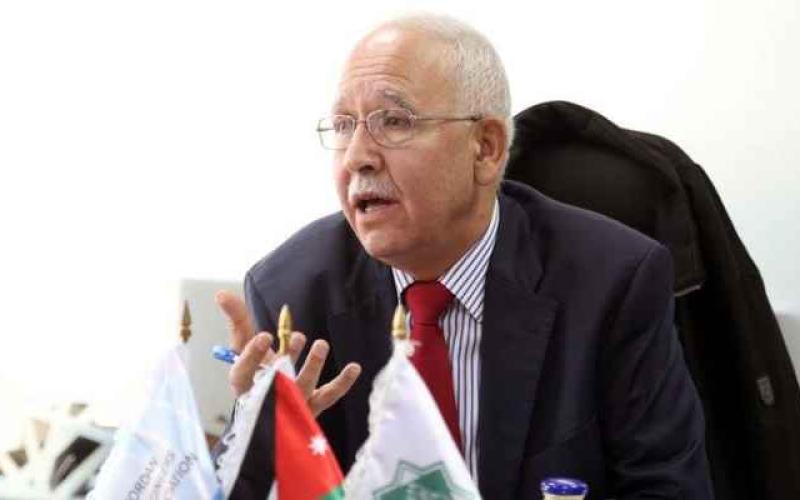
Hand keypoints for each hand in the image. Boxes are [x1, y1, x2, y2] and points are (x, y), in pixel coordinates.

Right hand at [215, 290, 361, 415]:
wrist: (268, 405)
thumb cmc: (256, 369)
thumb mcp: (244, 344)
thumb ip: (237, 319)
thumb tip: (222, 293)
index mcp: (244, 382)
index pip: (244, 372)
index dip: (253, 355)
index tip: (264, 335)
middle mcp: (267, 395)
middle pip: (275, 382)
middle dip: (287, 359)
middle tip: (298, 336)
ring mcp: (290, 404)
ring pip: (303, 386)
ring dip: (314, 365)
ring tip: (321, 343)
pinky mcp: (311, 407)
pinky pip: (328, 396)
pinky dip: (342, 383)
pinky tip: (354, 367)